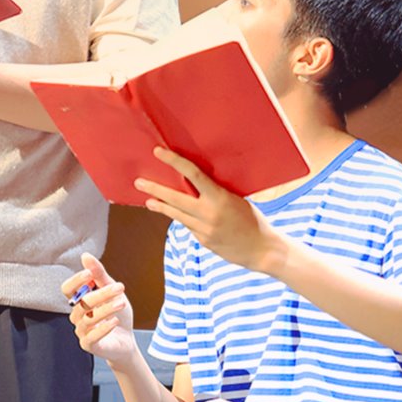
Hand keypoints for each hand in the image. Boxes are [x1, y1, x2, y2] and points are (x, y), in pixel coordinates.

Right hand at [61, 254, 142, 368]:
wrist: (127, 340)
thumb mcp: (112, 292)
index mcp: (79, 301)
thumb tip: (85, 256)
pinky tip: (114, 321)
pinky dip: (103, 328)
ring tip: (122, 303)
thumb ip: (99, 275)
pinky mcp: (88, 345)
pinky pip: (91, 336)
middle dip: (101, 293)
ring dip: (106, 309)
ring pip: (88, 318)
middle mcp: (77, 315)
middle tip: (120, 287)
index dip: (75, 281)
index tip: (89, 273)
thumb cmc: (117, 314)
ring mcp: (81, 331)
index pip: (68, 289)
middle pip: (82, 302)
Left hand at [136, 148, 285, 272]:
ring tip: (148, 201)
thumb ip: (216, 193)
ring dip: (160, 206)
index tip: (158, 152)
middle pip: (174, 198)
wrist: (263, 250)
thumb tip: (196, 183)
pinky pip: (188, 226)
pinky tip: (174, 214)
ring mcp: (204, 229)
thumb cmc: (254, 219)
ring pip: (176, 215)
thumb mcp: (237, 199)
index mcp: (220, 197)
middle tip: (138, 182)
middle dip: (155, 190)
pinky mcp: (203, 241)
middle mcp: (208, 213)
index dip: (174, 161)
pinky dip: (180, 218)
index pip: (192, 174)